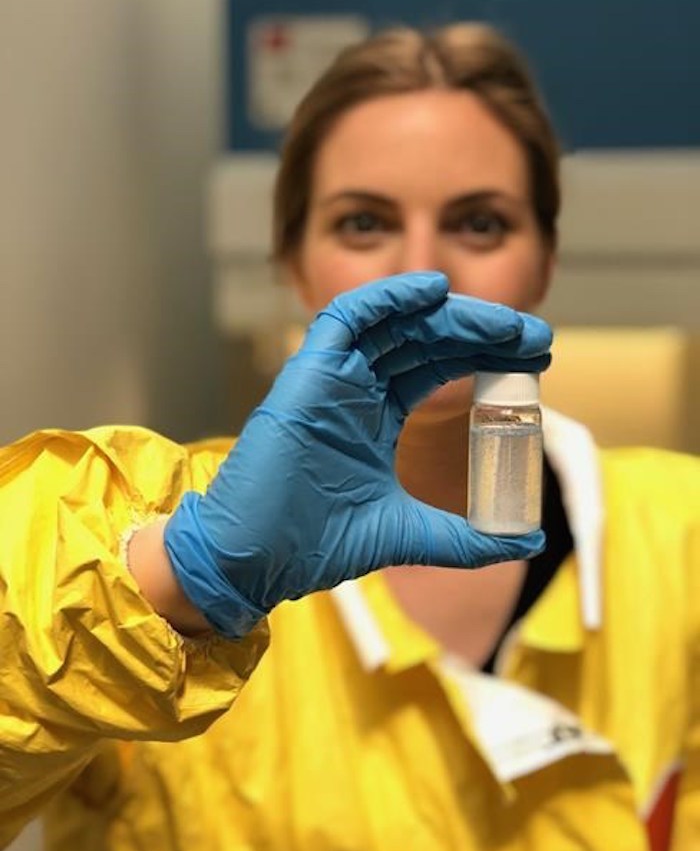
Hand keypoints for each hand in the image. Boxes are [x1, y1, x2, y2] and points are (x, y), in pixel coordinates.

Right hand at [164, 272, 551, 637]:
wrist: (256, 559)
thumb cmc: (317, 543)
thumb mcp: (409, 533)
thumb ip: (466, 538)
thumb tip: (527, 543)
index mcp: (376, 416)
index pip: (438, 366)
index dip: (485, 354)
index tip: (537, 357)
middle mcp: (355, 389)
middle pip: (426, 340)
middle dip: (482, 332)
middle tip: (536, 336)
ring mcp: (331, 378)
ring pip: (396, 324)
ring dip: (451, 314)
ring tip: (505, 323)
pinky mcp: (306, 374)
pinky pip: (346, 319)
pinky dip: (388, 298)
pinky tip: (435, 291)